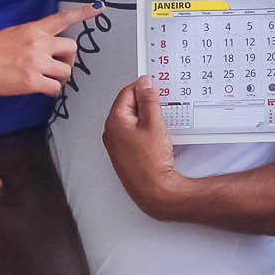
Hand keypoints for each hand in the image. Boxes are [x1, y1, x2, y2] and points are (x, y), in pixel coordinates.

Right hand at [0, 6, 96, 97]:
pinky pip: (56, 87)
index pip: (62, 18)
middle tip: (57, 65)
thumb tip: (47, 46)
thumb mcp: (11, 34)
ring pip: (66, 70)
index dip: (83, 13)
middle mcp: (37, 43)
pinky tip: (41, 88)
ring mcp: (36, 63)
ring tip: (46, 78)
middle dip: (68, 58)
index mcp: (32, 29)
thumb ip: (32, 37)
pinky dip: (51, 90)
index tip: (99, 8)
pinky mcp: (32, 82)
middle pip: (72, 48)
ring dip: (60, 76)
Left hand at [103, 76, 183, 219]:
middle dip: (146, 104)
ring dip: (147, 118)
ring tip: (162, 125)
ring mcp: (117, 144)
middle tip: (163, 107)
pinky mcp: (125, 154)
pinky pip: (134, 134)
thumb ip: (149, 100)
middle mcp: (111, 131)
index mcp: (115, 120)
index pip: (127, 92)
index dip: (144, 88)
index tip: (157, 87)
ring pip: (133, 120)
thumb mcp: (154, 123)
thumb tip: (145, 83)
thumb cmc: (151, 162)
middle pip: (129, 106)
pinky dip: (146, 131)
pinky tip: (158, 137)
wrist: (154, 191)